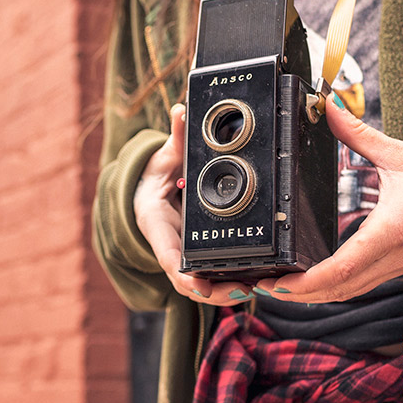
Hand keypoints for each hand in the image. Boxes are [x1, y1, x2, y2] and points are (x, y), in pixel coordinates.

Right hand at [134, 104, 254, 304]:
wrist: (147, 191)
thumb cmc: (154, 177)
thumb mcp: (163, 157)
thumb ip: (175, 138)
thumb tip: (181, 111)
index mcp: (156, 223)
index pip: (168, 255)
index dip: (184, 274)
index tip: (200, 285)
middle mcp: (168, 244)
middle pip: (188, 281)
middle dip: (214, 291)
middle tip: (244, 289)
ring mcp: (182, 254)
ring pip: (200, 285)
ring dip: (225, 291)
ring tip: (255, 289)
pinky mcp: (196, 257)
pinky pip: (210, 276)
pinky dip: (228, 282)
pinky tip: (254, 282)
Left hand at [256, 95, 402, 302]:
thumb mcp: (402, 152)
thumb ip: (358, 133)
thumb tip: (327, 107)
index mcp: (392, 229)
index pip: (342, 268)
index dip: (306, 282)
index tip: (276, 282)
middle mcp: (395, 255)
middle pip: (339, 290)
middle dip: (298, 294)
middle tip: (261, 286)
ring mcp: (400, 265)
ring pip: (350, 292)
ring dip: (314, 295)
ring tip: (278, 287)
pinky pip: (362, 284)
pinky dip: (334, 288)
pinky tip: (312, 281)